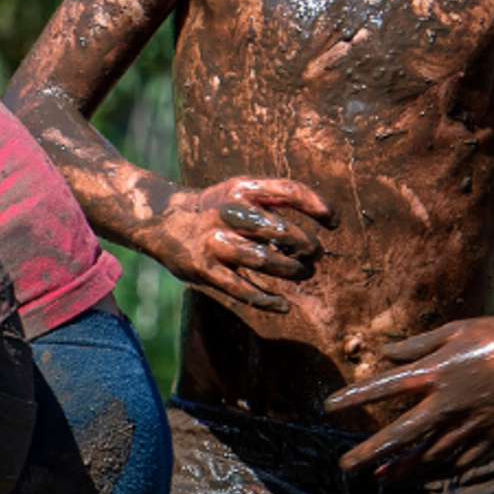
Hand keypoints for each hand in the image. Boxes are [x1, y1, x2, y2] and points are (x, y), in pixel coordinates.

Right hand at [142, 177, 334, 312]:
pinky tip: (283, 305)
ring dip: (291, 270)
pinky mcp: (204, 269)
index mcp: (240, 188)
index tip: (333, 222)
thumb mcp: (238, 191)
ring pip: (265, 260)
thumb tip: (322, 219)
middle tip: (314, 254)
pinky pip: (242, 289)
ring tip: (302, 273)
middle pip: (281, 230)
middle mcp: (227, 213)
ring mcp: (214, 242)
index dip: (317, 206)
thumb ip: (271, 200)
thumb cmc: (213, 208)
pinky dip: (266, 300)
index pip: (290, 191)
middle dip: (305, 245)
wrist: (160, 220)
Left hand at [326, 318, 493, 481]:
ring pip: (429, 455)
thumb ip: (417, 344)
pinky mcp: (493, 438)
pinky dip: (441, 471)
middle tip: (345, 466)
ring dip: (402, 469)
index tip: (328, 406)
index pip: (384, 387)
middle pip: (401, 435)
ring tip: (379, 479)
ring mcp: (471, 424)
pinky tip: (425, 476)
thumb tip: (384, 353)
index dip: (354, 396)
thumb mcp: (458, 330)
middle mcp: (448, 403)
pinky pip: (462, 461)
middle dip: (370, 452)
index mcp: (436, 373)